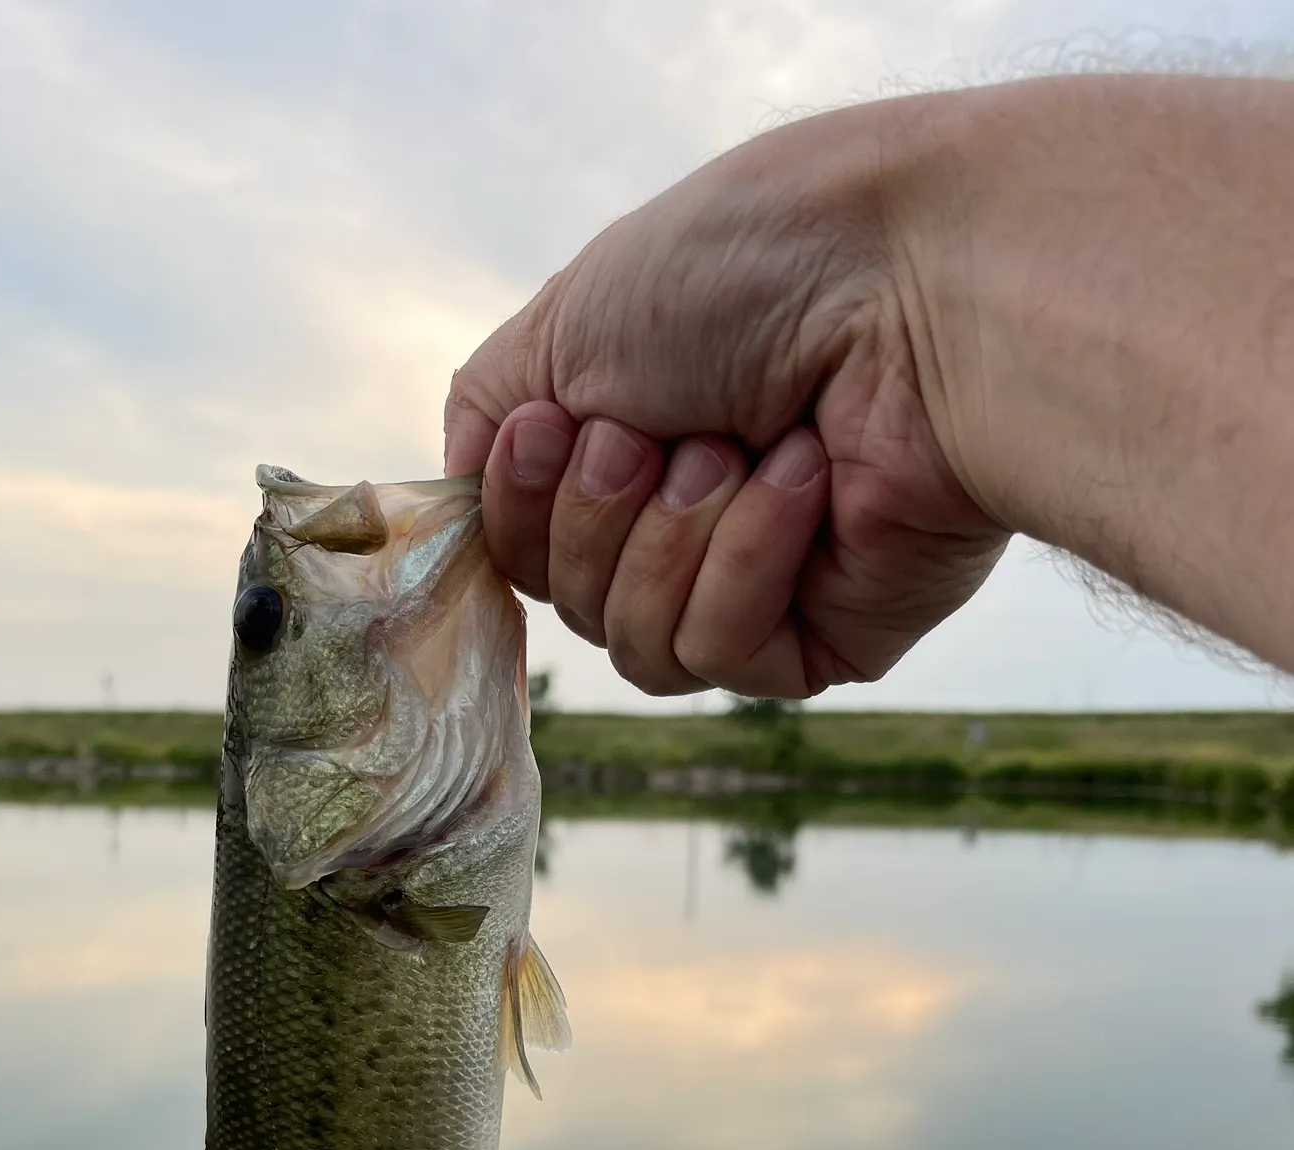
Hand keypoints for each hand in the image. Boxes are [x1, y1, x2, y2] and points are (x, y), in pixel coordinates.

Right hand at [444, 97, 1007, 697]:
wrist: (906, 285)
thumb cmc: (741, 274)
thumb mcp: (564, 320)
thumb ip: (487, 413)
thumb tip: (465, 496)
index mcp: (628, 453)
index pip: (524, 548)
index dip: (520, 506)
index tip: (555, 428)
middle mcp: (684, 526)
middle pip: (568, 604)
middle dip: (598, 515)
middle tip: (656, 432)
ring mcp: (755, 587)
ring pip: (634, 648)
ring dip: (668, 537)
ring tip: (734, 449)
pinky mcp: (822, 638)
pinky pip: (721, 653)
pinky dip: (743, 560)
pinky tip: (799, 481)